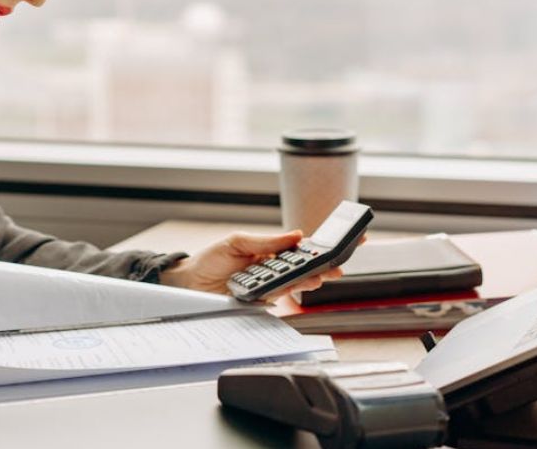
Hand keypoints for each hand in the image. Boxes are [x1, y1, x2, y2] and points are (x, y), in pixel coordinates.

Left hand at [158, 230, 343, 300]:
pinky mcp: (261, 301)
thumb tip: (296, 235)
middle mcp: (273, 271)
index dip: (324, 245)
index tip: (347, 239)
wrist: (190, 282)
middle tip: (338, 264)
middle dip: (324, 266)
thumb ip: (266, 241)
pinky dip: (291, 290)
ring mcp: (269, 287)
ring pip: (297, 284)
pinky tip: (300, 285)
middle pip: (305, 269)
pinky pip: (279, 295)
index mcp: (270, 252)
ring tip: (323, 274)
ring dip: (311, 279)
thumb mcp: (237, 242)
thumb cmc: (211, 260)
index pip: (302, 249)